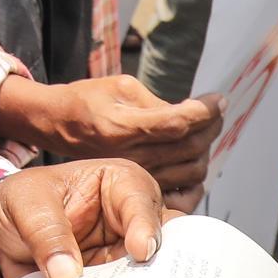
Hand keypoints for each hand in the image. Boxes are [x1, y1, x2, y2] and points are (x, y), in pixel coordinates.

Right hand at [0, 74, 220, 189]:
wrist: (59, 125)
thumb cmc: (87, 100)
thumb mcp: (120, 86)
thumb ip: (157, 103)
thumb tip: (191, 115)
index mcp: (124, 126)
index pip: (178, 122)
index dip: (205, 110)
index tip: (218, 99)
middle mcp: (131, 156)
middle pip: (190, 147)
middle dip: (211, 125)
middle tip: (215, 111)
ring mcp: (135, 174)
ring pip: (191, 169)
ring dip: (206, 147)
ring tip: (204, 129)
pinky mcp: (138, 185)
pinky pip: (182, 191)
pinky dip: (197, 177)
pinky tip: (196, 158)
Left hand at [0, 159, 169, 277]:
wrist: (2, 235)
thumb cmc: (22, 202)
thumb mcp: (25, 203)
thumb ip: (46, 231)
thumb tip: (66, 273)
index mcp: (118, 183)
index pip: (141, 199)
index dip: (145, 224)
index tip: (140, 250)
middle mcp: (131, 220)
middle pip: (162, 239)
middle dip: (160, 259)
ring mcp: (124, 255)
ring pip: (149, 273)